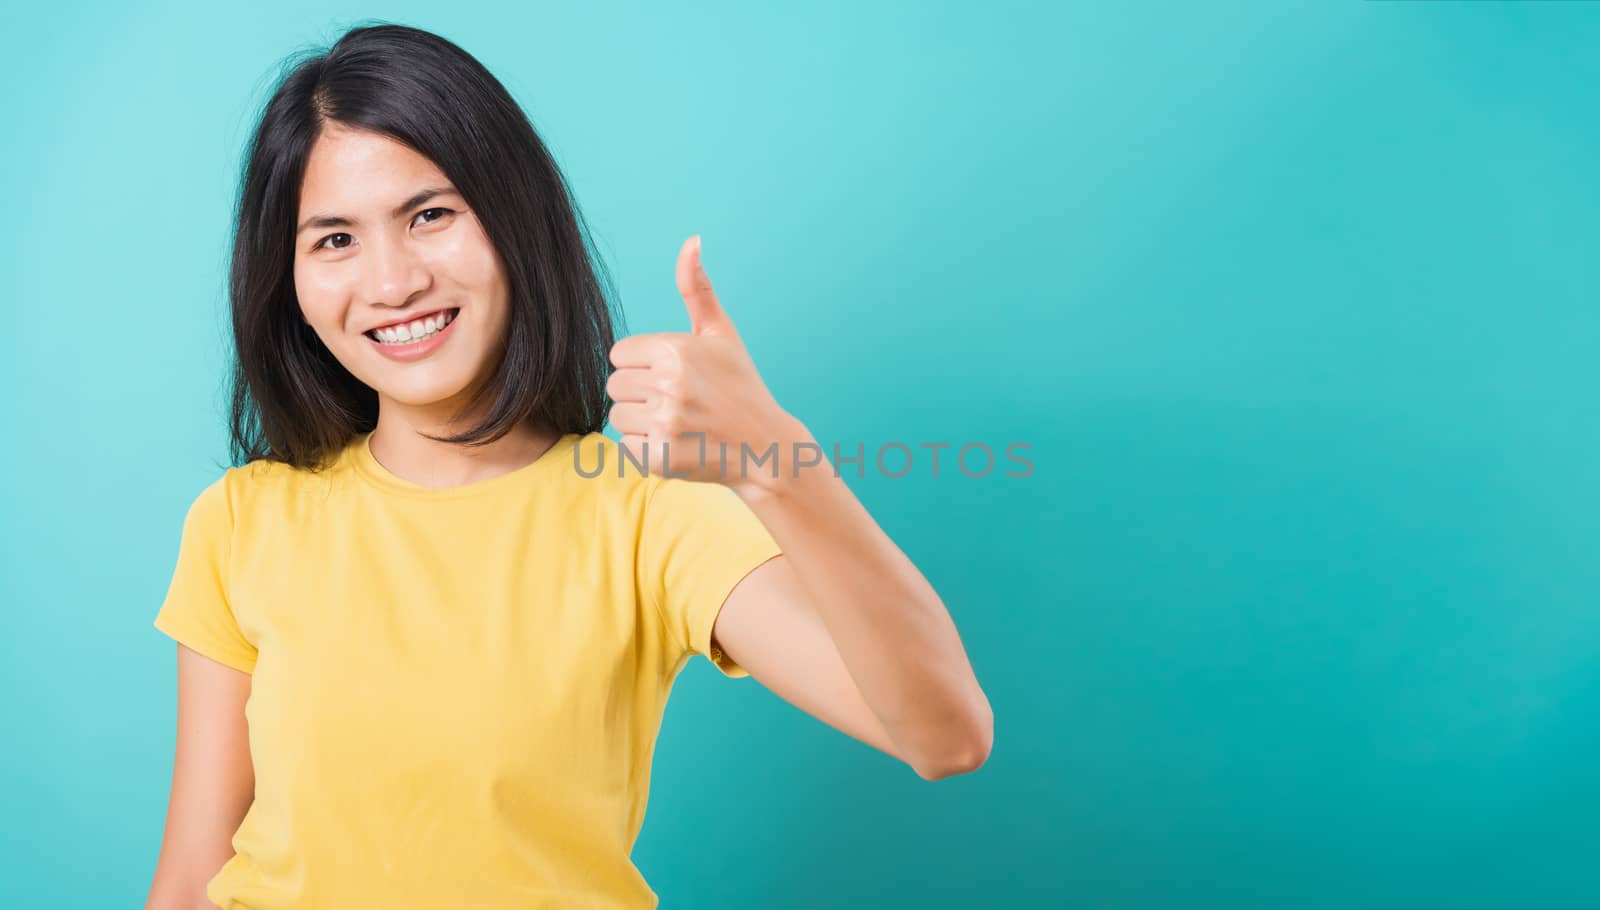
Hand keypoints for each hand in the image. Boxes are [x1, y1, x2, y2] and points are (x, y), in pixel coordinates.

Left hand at [606, 235, 794, 487]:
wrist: (766, 446)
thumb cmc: (739, 386)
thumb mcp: (721, 334)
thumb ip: (697, 289)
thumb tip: (691, 240)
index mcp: (676, 350)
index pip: (620, 353)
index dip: (643, 364)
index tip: (673, 374)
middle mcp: (669, 385)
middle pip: (615, 384)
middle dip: (640, 392)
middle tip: (677, 401)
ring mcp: (665, 423)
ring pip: (618, 416)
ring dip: (640, 422)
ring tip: (676, 422)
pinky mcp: (661, 458)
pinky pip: (626, 447)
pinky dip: (646, 449)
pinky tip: (676, 444)